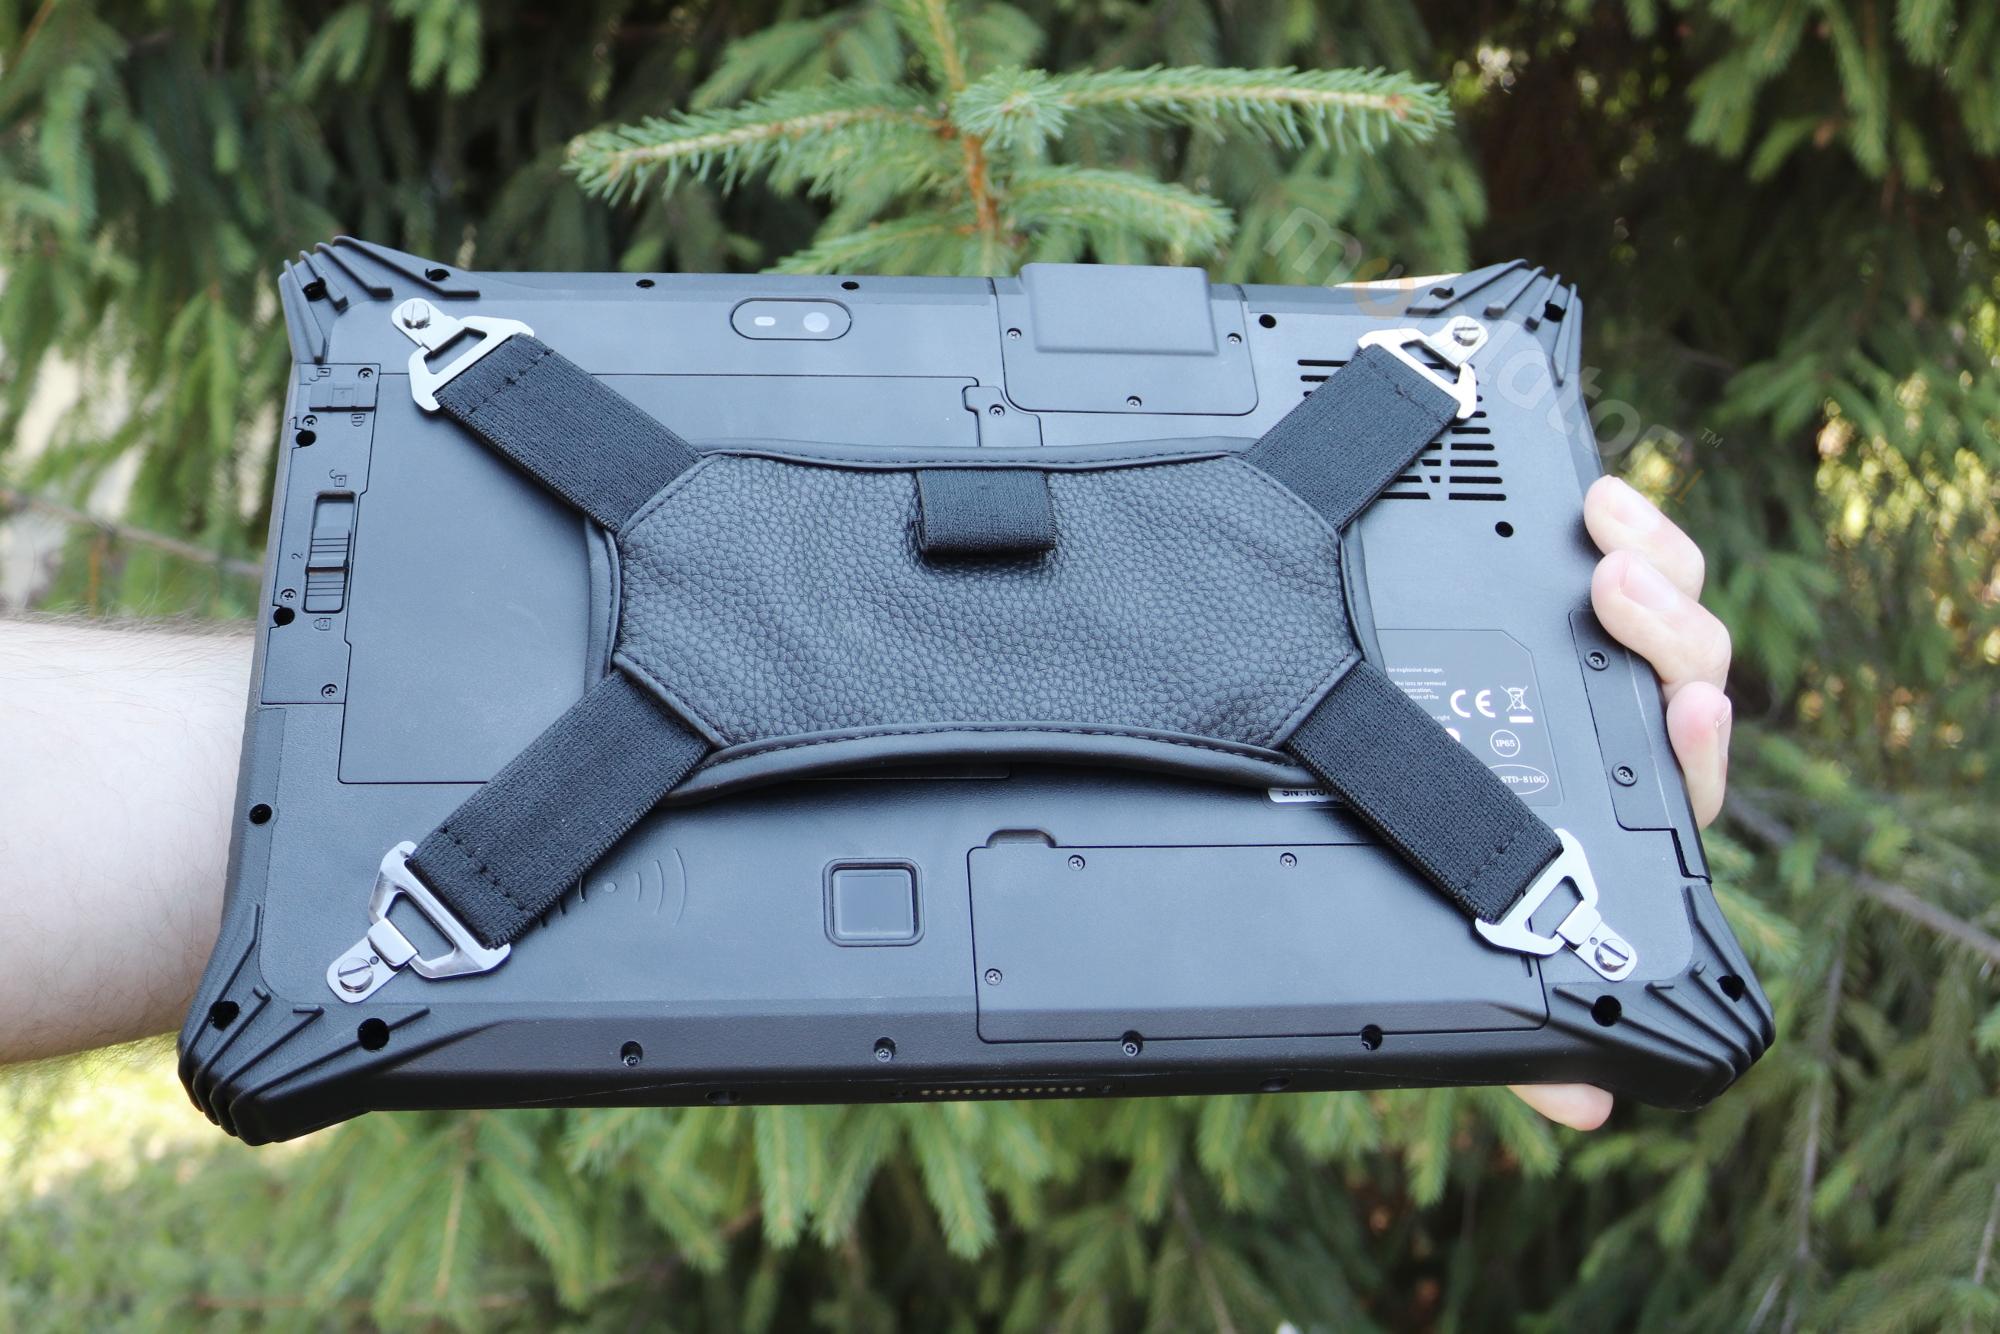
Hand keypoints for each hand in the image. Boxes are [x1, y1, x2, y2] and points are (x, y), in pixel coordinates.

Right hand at [1508, 476, 1733, 1129]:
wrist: (1354, 802)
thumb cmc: (1443, 888)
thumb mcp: (1475, 962)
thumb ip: (1525, 1039)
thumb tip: (1588, 1110)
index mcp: (1622, 819)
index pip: (1686, 780)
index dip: (1694, 741)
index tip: (1681, 706)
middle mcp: (1624, 740)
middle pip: (1688, 671)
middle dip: (1668, 625)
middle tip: (1614, 586)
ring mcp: (1598, 669)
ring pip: (1668, 604)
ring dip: (1654, 559)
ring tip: (1609, 522)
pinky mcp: (1563, 615)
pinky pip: (1624, 558)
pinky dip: (1624, 525)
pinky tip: (1596, 492)